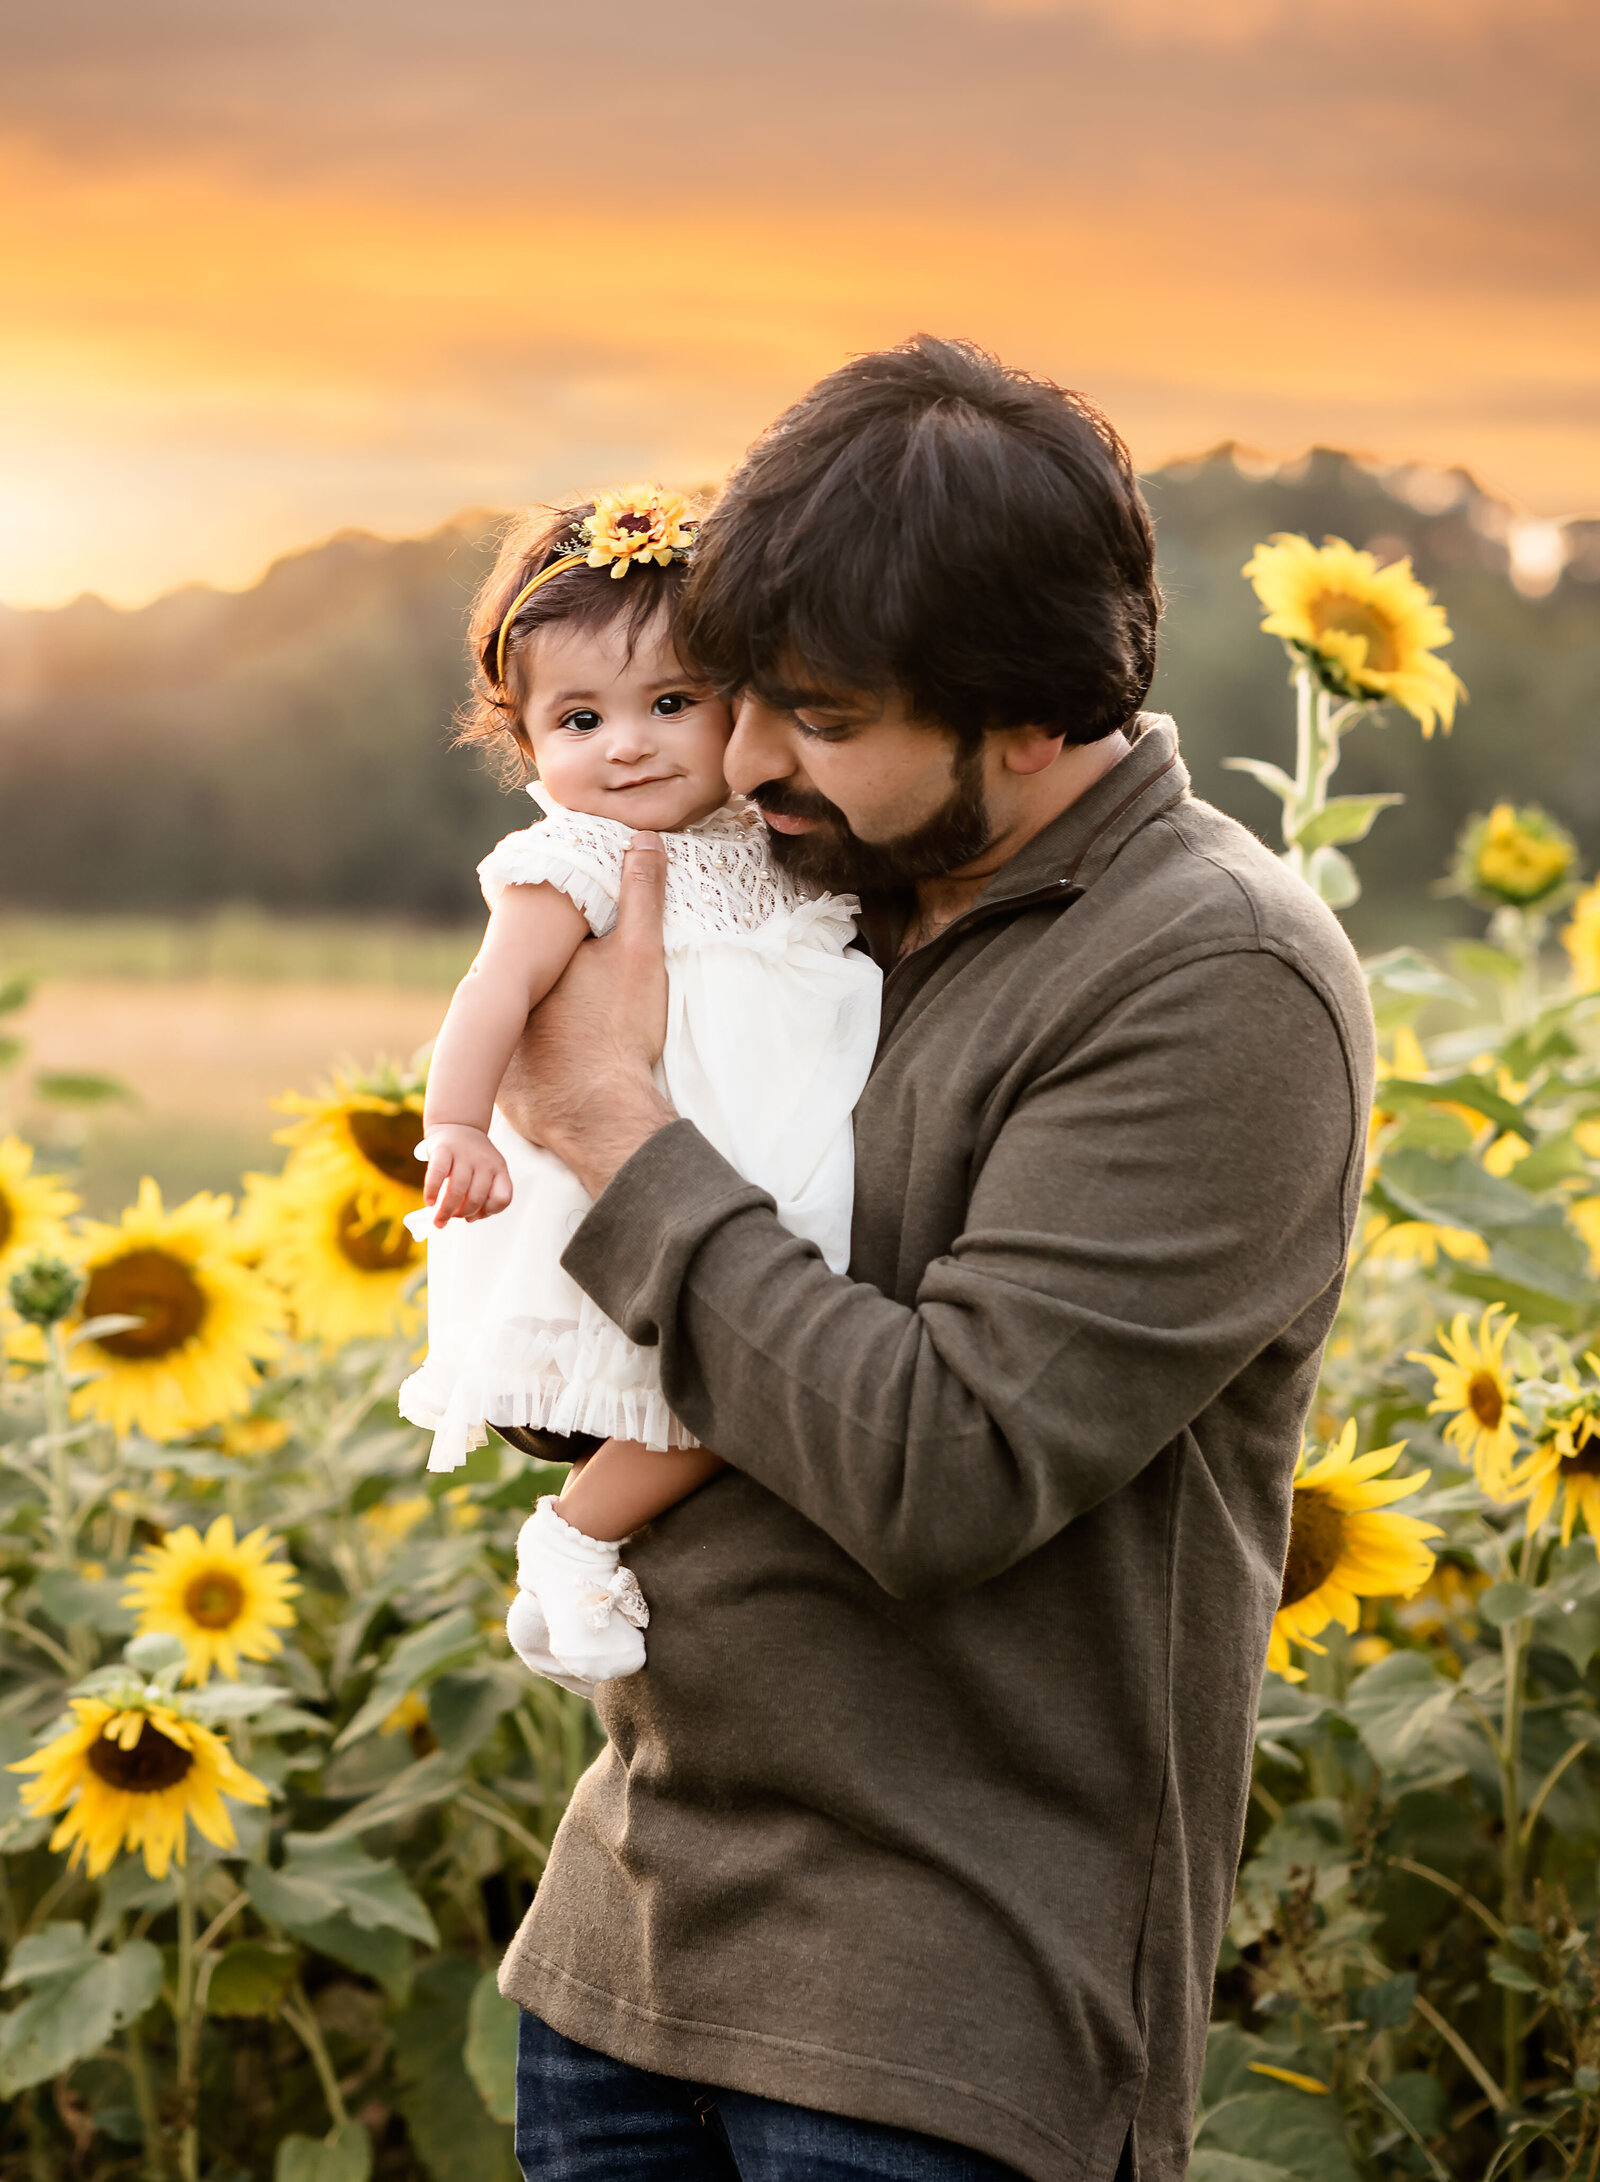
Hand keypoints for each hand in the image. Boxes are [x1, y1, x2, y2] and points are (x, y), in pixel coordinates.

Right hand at [418, 1123, 512, 1223]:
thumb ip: (483, 1195)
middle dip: (462, 1214)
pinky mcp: (443, 1150)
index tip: (475, 1216)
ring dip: (446, 1210)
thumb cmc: (471, 1157)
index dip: (489, 1212)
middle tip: (451, 1218)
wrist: (457, 1126)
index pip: (502, 1197)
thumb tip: (470, 1218)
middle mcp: (484, 1161)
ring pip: (457, 1190)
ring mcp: (464, 1155)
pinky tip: (430, 1202)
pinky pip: (437, 1175)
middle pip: (476, 1197)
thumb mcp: (487, 1172)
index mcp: (499, 1168)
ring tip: (440, 1219)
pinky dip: (432, 1191)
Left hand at [496, 833, 676, 1196]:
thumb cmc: (619, 1029)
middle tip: (576, 992)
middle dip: (539, 983)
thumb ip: (642, 895)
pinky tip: (557, 1069)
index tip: (575, 947)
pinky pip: (514, 1071)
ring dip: (532, 1026)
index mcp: (533, 965)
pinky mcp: (505, 1092)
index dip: (553, 943)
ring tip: (568, 1030)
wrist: (604, 1111)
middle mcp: (507, 1004)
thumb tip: (643, 839)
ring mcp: (501, 1050)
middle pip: (522, 984)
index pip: (533, 943)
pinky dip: (531, 1068)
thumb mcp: (640, 954)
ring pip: (514, 1026)